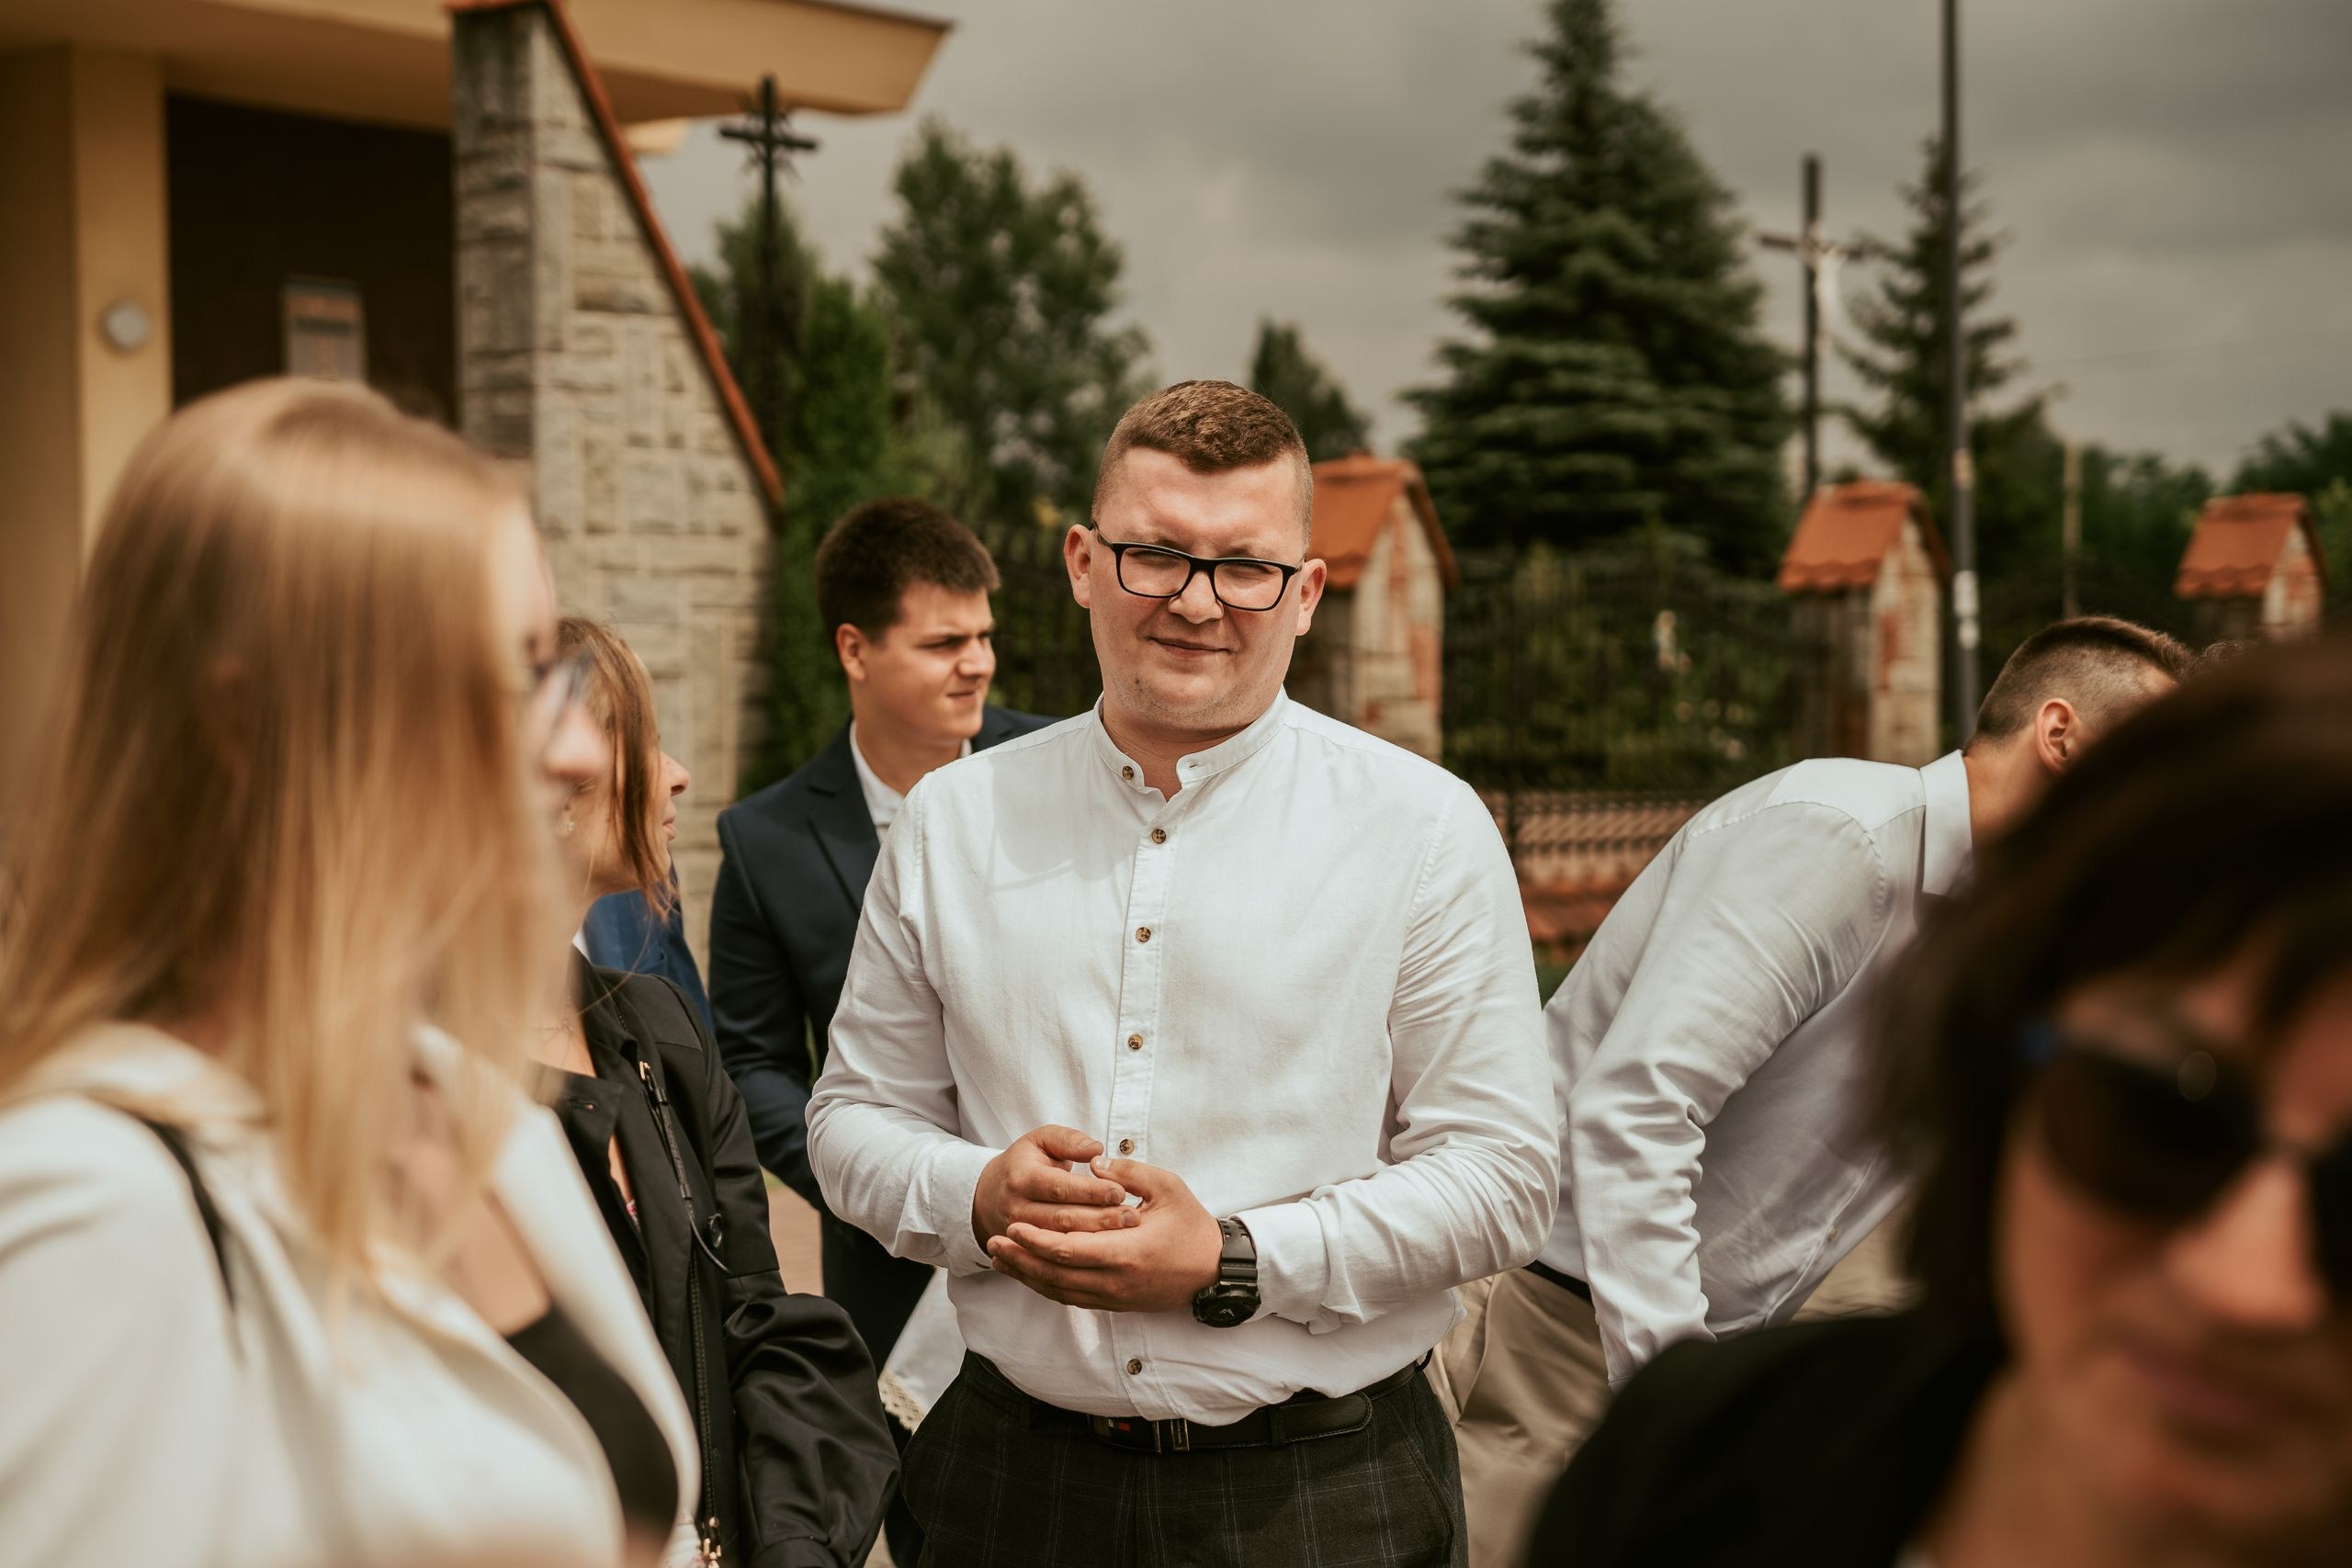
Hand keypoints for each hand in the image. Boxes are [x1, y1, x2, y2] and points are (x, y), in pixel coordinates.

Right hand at [972, 1125, 1135, 1248]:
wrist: (988, 1196)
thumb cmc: (1025, 1163)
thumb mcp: (1041, 1141)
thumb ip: (1069, 1141)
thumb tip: (1096, 1149)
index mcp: (1021, 1178)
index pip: (1059, 1187)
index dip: (1090, 1191)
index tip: (1119, 1191)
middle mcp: (1017, 1209)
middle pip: (1062, 1219)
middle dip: (1099, 1219)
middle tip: (1131, 1217)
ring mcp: (1020, 1236)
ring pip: (1060, 1241)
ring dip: (1095, 1239)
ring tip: (1125, 1232)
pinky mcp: (1025, 1253)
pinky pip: (1055, 1258)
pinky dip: (1082, 1255)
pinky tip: (1107, 1249)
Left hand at [986, 1155, 1221, 1313]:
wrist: (1214, 1271)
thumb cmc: (1191, 1225)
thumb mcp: (1168, 1187)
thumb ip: (1129, 1172)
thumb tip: (1093, 1163)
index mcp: (1127, 1251)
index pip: (1070, 1250)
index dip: (1037, 1242)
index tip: (1013, 1227)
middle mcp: (1115, 1279)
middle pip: (1055, 1275)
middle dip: (1021, 1259)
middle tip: (992, 1241)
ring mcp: (1114, 1295)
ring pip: (1059, 1291)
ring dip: (1027, 1275)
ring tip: (999, 1258)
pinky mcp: (1114, 1303)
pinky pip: (1072, 1298)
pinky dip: (1046, 1286)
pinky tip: (1028, 1273)